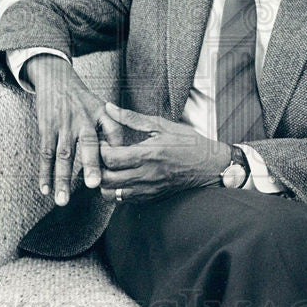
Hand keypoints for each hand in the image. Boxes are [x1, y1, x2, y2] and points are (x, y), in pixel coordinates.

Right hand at [24, 54, 124, 205]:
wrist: (56, 77)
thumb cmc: (82, 98)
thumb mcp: (102, 106)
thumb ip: (113, 128)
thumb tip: (121, 152)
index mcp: (101, 114)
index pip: (114, 132)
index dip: (117, 148)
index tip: (120, 168)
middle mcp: (83, 119)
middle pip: (88, 144)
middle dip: (90, 165)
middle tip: (94, 185)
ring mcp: (63, 124)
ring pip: (63, 154)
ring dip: (62, 178)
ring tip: (62, 200)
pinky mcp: (47, 128)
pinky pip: (45, 153)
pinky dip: (44, 172)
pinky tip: (45, 189)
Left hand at [98, 103, 231, 201]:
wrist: (209, 166)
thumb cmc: (188, 143)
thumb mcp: (161, 125)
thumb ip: (132, 118)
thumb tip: (109, 107)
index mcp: (148, 154)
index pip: (110, 158)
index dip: (100, 149)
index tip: (104, 142)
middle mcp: (146, 175)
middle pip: (106, 179)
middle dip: (97, 167)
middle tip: (101, 156)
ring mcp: (147, 190)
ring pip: (111, 194)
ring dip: (104, 182)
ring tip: (109, 168)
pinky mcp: (150, 198)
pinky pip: (124, 200)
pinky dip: (116, 189)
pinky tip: (122, 176)